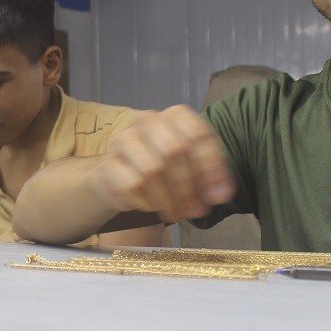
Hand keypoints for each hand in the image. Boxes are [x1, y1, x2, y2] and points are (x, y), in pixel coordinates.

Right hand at [86, 106, 235, 222]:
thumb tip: (221, 195)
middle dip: (189, 187)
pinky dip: (147, 201)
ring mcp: (125, 139)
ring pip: (152, 169)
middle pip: (174, 151)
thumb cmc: (164, 169)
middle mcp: (149, 120)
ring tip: (178, 215)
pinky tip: (154, 208)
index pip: (198, 134)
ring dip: (169, 199)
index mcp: (175, 115)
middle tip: (196, 211)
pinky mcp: (109, 162)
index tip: (218, 195)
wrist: (119, 176)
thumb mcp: (191, 167)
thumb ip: (210, 178)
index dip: (211, 166)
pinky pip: (132, 183)